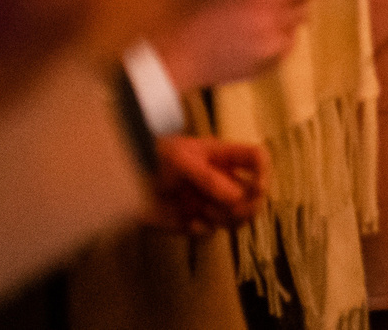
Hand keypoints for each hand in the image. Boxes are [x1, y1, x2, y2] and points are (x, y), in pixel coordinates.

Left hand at [146, 134, 267, 234]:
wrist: (122, 181)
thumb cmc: (152, 158)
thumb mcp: (180, 159)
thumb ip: (208, 177)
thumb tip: (237, 198)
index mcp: (223, 157)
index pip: (258, 159)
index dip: (264, 172)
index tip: (257, 188)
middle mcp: (222, 180)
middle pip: (256, 196)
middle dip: (248, 206)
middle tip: (230, 208)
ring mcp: (210, 202)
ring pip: (238, 218)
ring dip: (225, 217)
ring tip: (202, 211)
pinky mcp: (194, 221)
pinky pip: (211, 231)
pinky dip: (203, 229)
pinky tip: (189, 222)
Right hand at [151, 0, 326, 88]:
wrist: (180, 59)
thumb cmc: (199, 21)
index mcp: (261, 0)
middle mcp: (271, 24)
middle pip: (303, 7)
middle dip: (295, 2)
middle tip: (279, 1)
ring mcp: (271, 48)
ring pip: (294, 30)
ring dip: (286, 24)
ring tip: (260, 23)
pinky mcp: (268, 67)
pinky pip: (284, 49)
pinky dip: (277, 43)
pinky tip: (254, 41)